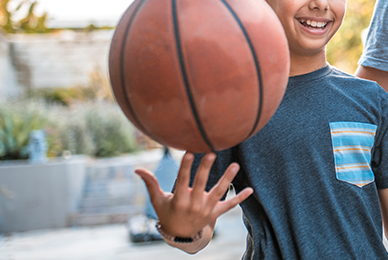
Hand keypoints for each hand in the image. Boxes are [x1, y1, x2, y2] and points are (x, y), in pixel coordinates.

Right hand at [135, 152, 252, 237]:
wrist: (181, 236)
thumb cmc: (168, 213)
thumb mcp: (157, 201)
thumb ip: (150, 183)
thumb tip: (137, 168)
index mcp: (178, 200)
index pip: (182, 181)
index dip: (185, 167)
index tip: (189, 152)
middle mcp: (194, 204)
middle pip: (201, 184)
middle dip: (206, 169)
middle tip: (212, 154)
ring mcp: (206, 209)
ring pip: (219, 192)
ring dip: (227, 179)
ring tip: (235, 165)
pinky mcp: (216, 213)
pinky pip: (230, 205)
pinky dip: (240, 198)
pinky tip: (250, 189)